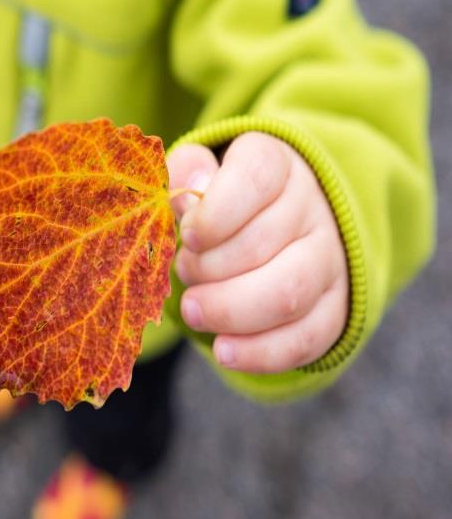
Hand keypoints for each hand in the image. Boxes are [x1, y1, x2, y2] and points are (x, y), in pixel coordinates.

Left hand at [167, 132, 348, 373]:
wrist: (281, 222)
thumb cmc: (225, 198)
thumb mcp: (202, 170)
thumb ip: (186, 172)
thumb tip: (186, 193)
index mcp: (276, 165)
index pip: (255, 178)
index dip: (215, 211)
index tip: (188, 234)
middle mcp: (312, 209)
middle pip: (263, 244)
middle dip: (207, 268)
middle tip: (183, 271)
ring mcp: (329, 261)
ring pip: (286, 294)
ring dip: (228, 310)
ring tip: (193, 310)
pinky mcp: (335, 309)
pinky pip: (305, 339)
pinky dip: (259, 352)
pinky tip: (224, 350)